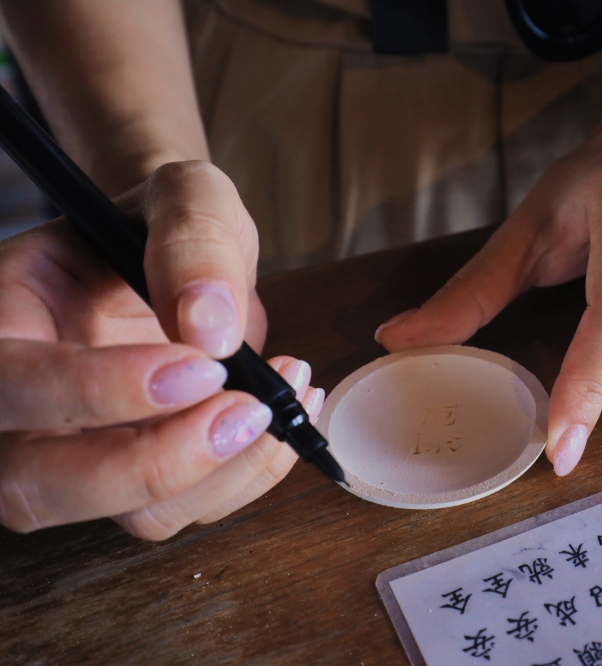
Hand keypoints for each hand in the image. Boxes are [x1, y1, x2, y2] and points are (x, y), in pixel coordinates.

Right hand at [0, 161, 323, 538]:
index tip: (202, 365)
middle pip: (41, 486)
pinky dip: (247, 475)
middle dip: (156, 463)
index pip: (9, 384)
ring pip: (125, 515)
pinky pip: (184, 510)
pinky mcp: (133, 482)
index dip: (97, 390)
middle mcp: (18, 409)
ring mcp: (73, 456)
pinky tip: (286, 414)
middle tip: (250, 409)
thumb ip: (193, 240)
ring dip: (219, 474)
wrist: (178, 260)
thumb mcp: (185, 197)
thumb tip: (208, 328)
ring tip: (284, 399)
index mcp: (0, 319)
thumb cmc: (163, 223)